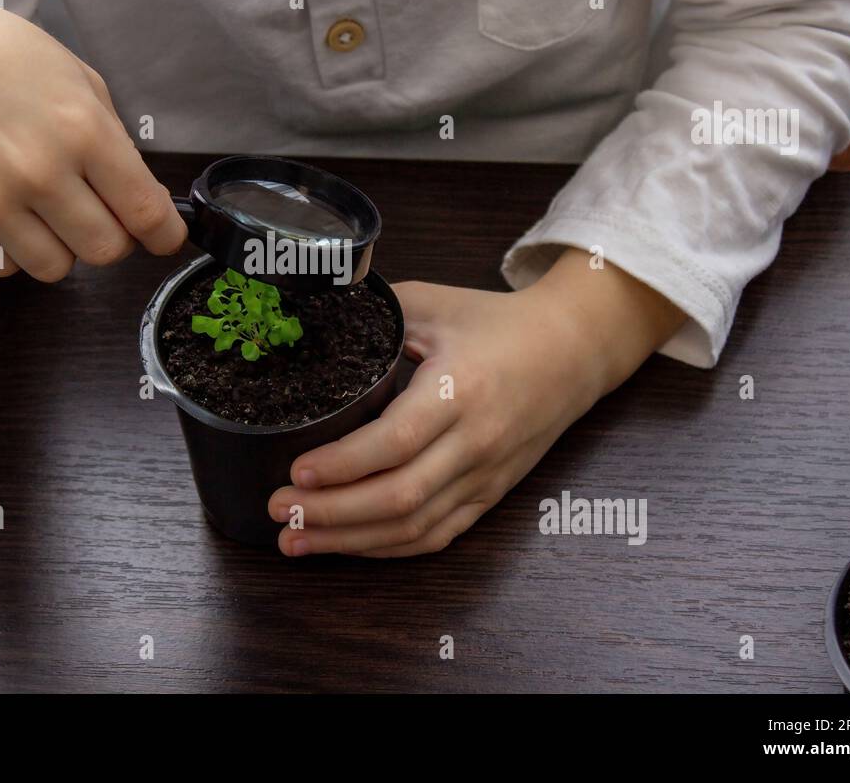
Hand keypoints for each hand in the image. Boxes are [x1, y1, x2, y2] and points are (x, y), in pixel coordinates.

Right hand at [0, 0, 185, 287]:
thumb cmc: (7, 61)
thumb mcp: (80, 82)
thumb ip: (116, 144)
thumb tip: (143, 203)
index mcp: (82, 131)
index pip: (146, 213)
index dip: (165, 235)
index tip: (164, 237)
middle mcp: (39, 172)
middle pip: (106, 251)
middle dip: (113, 237)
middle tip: (100, 213)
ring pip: (57, 269)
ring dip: (62, 246)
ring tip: (46, 208)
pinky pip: (5, 267)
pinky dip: (13, 247)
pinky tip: (5, 207)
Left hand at [268, 248, 685, 556]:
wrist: (572, 351)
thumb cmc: (496, 323)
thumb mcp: (433, 302)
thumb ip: (373, 313)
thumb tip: (307, 322)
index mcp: (458, 388)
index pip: (395, 441)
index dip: (342, 464)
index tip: (296, 469)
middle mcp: (475, 440)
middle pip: (399, 496)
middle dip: (330, 512)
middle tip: (278, 510)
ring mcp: (485, 475)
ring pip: (413, 526)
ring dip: (350, 541)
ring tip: (294, 540)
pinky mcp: (490, 494)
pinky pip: (436, 535)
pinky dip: (388, 547)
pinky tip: (346, 545)